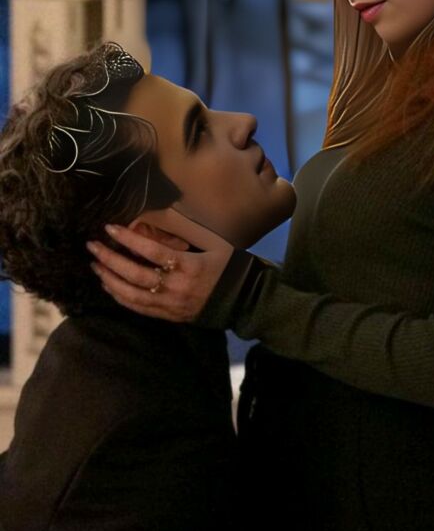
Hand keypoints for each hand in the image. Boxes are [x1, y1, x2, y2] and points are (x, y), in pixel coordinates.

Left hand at [86, 222, 233, 321]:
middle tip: (92, 246)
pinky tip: (109, 286)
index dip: (128, 240)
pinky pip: (139, 309)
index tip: (110, 228)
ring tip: (95, 266)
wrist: (244, 299)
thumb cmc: (228, 265)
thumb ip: (185, 231)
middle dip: (110, 260)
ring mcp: (171, 305)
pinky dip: (120, 297)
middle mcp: (176, 287)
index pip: (151, 252)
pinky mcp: (169, 316)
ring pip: (132, 295)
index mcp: (188, 265)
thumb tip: (157, 214)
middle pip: (135, 274)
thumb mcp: (212, 242)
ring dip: (110, 279)